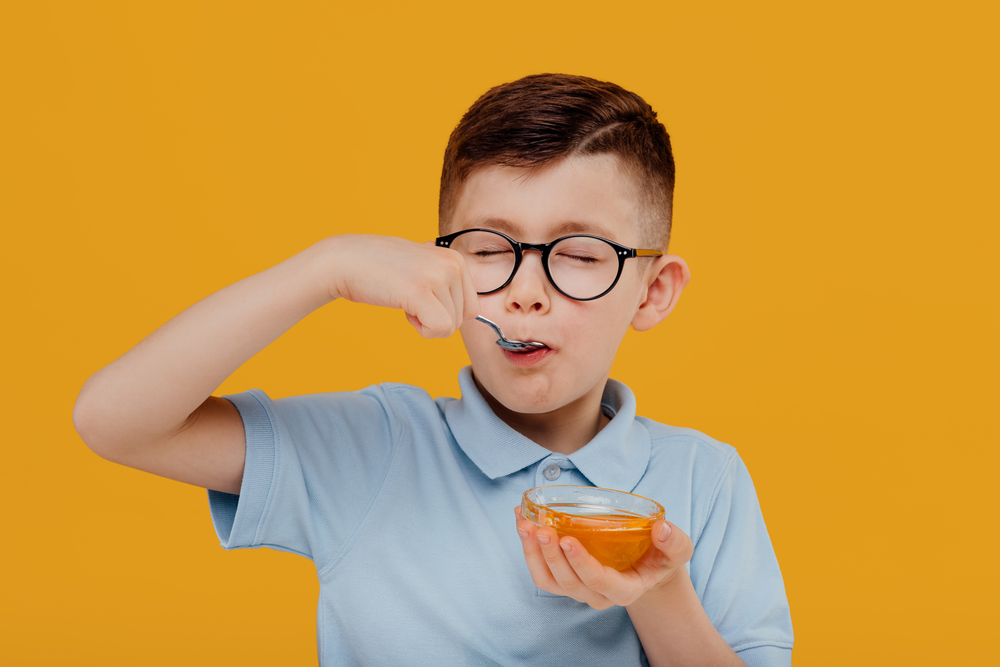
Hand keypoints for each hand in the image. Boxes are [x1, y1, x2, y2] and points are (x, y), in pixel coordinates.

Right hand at [324, 234, 479, 337]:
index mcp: (456, 259)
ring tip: (403, 298)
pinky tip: (405, 311)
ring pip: (451, 326)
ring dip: (425, 322)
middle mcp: (452, 265)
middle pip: (463, 319)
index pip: (472, 307)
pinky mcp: (422, 292)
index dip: (446, 311)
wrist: (345, 261)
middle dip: (436, 318)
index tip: (422, 296)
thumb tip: (473, 311)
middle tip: (410, 298)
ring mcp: (438, 277)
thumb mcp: (424, 267)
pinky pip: (441, 329)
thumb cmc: (381, 267)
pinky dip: (423, 330)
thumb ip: (446, 281)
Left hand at [514, 506, 693, 609]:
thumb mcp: (677, 550)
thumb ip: (674, 542)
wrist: (648, 568)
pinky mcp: (566, 580)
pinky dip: (529, 549)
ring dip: (532, 553)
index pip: (599, 581)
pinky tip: (523, 523)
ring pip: (549, 581)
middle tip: (538, 527)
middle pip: (568, 582)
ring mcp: (580, 590)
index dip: (581, 563)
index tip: (567, 539)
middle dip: (550, 554)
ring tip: (523, 524)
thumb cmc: (661, 557)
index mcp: (625, 590)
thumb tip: (662, 529)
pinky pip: (542, 572)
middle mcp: (598, 596)